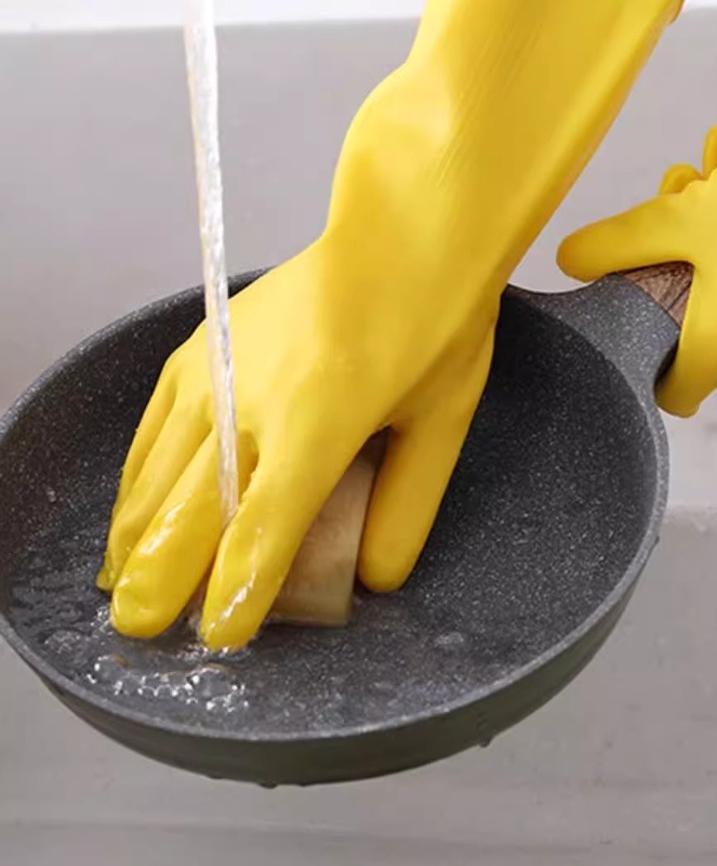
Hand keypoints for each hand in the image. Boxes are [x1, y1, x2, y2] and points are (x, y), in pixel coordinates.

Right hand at [99, 0, 683, 649]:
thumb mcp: (442, 420)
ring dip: (137, 534)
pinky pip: (154, 427)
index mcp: (319, 421)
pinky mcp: (202, 348)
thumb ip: (406, 505)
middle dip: (161, 580)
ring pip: (159, 471)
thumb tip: (373, 578)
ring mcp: (218, 369)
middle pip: (190, 510)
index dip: (236, 593)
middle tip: (140, 634)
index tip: (219, 639)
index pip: (262, 530)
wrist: (402, 226)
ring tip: (125, 588)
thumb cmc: (435, 320)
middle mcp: (254, 399)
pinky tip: (132, 509)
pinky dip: (137, 476)